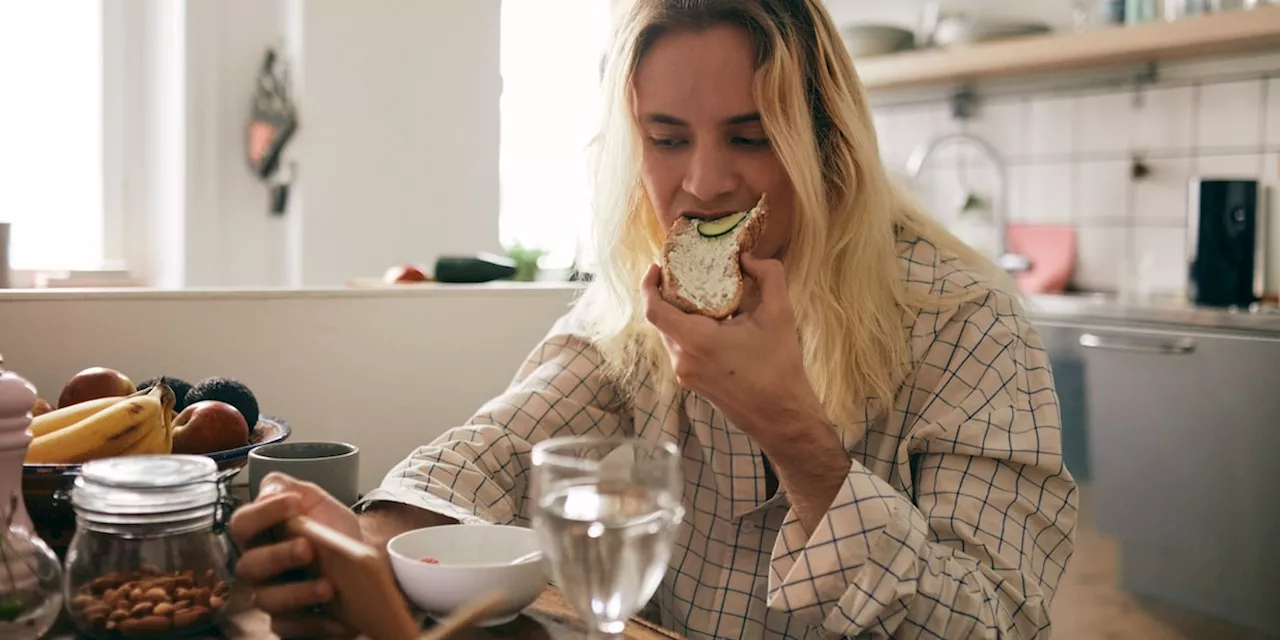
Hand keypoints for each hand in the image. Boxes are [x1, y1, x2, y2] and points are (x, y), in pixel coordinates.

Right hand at [228, 472, 359, 638]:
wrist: (363, 559)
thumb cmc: (332, 530)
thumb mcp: (317, 502)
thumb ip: (291, 489)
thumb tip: (270, 489)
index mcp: (259, 535)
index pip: (242, 524)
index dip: (263, 513)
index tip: (293, 502)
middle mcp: (257, 567)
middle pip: (248, 565)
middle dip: (278, 556)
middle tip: (308, 548)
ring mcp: (270, 596)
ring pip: (267, 600)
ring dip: (297, 592)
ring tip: (328, 585)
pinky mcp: (287, 623)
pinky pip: (288, 627)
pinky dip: (313, 622)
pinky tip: (335, 617)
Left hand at [640, 254, 824, 442]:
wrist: (781, 416)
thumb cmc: (779, 367)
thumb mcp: (780, 314)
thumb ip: (768, 275)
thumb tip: (749, 258)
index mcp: (696, 340)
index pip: (654, 309)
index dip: (648, 285)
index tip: (656, 267)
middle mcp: (683, 359)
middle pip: (661, 320)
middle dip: (667, 295)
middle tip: (683, 274)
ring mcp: (686, 374)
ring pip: (670, 336)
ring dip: (678, 314)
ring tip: (699, 296)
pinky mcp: (693, 383)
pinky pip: (680, 350)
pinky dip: (687, 332)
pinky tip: (711, 323)